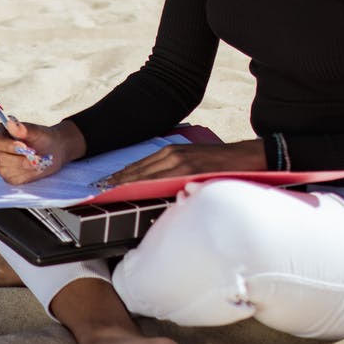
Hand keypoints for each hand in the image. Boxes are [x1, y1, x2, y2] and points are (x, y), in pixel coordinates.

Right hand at [0, 118, 83, 185]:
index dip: (7, 145)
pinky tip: (35, 168)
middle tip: (37, 158)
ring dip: (25, 167)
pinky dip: (27, 174)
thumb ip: (24, 129)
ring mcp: (0, 164)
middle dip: (19, 159)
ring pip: (6, 170)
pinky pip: (14, 179)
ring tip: (40, 161)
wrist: (54, 151)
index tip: (24, 147)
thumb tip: (10, 123)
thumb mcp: (37, 132)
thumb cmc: (43, 138)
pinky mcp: (8, 176)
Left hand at [95, 139, 266, 189]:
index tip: (106, 182)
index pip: (141, 166)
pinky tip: (135, 190)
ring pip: (147, 174)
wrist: (244, 157)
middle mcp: (173, 155)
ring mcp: (180, 163)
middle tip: (99, 188)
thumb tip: (158, 185)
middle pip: (139, 169)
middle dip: (119, 179)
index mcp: (172, 153)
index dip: (122, 174)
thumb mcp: (192, 163)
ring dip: (127, 182)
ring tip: (110, 190)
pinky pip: (163, 180)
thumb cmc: (218, 164)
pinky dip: (146, 185)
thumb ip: (174, 172)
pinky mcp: (190, 171)